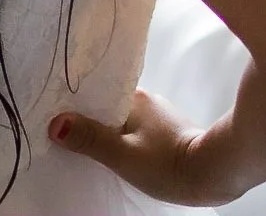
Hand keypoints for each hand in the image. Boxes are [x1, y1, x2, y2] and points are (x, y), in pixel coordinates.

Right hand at [49, 89, 221, 207]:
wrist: (213, 172)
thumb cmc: (167, 162)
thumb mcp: (123, 154)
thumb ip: (91, 139)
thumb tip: (56, 124)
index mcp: (135, 97)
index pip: (96, 93)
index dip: (75, 102)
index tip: (52, 110)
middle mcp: (146, 100)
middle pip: (107, 107)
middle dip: (87, 117)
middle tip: (60, 131)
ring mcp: (157, 117)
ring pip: (121, 120)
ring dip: (104, 130)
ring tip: (80, 143)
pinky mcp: (166, 133)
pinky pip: (133, 131)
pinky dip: (120, 139)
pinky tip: (112, 153)